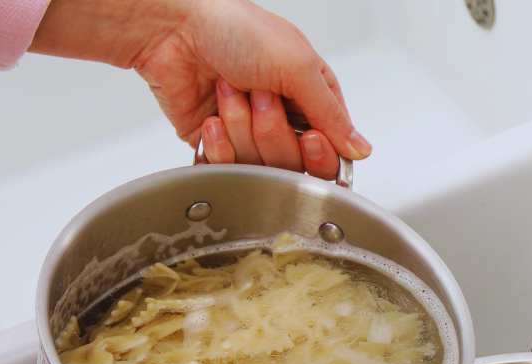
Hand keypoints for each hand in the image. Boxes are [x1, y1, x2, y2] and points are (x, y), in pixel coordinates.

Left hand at [30, 0, 370, 178]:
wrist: (170, 30)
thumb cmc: (233, 29)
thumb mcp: (298, 65)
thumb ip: (332, 113)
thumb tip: (360, 148)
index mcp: (309, 90)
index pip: (331, 143)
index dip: (320, 151)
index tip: (309, 139)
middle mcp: (282, 113)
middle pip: (295, 160)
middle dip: (274, 131)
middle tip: (260, 97)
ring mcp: (249, 130)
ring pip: (261, 164)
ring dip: (243, 128)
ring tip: (228, 92)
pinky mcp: (218, 144)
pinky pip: (229, 166)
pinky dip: (220, 143)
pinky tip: (212, 115)